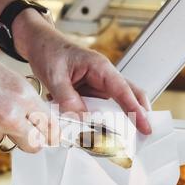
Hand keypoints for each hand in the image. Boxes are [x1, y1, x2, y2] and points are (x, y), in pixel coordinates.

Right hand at [0, 27, 58, 151]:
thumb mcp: (3, 74)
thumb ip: (21, 98)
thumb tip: (32, 118)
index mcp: (22, 95)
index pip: (49, 126)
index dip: (47, 131)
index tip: (47, 135)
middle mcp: (9, 115)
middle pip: (34, 145)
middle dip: (28, 140)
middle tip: (20, 131)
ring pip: (2, 141)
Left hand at [13, 9, 151, 134]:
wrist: (38, 44)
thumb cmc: (49, 51)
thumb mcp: (55, 75)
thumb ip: (67, 98)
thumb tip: (81, 119)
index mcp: (100, 68)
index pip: (124, 90)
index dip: (136, 110)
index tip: (146, 126)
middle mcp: (103, 77)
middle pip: (129, 96)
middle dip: (138, 115)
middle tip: (143, 136)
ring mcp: (97, 86)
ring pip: (114, 105)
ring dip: (117, 122)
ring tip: (120, 140)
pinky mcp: (89, 93)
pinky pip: (98, 109)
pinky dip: (98, 121)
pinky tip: (92, 131)